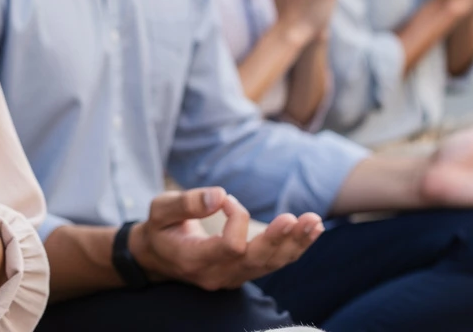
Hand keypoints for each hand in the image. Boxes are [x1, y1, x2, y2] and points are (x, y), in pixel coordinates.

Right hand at [127, 187, 322, 290]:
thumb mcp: (160, 209)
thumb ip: (187, 203)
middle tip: (302, 218)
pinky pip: (272, 264)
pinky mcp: (244, 272)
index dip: (236, 218)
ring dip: (295, 244)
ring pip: (271, 265)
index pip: (230, 246)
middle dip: (281, 239)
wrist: (156, 256)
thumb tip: (219, 194)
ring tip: (315, 223)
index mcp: (196, 260)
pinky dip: (293, 248)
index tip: (225, 198)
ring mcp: (233, 277)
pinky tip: (311, 232)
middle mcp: (218, 275)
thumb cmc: (159, 228)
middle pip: (258, 261)